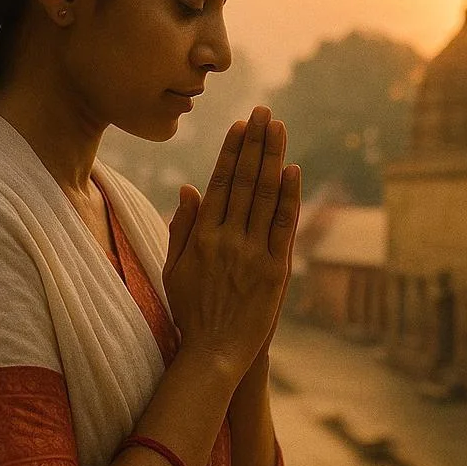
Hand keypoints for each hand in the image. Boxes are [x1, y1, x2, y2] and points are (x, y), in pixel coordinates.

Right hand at [160, 106, 300, 382]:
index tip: (240, 125)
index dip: (231, 152)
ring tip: (279, 128)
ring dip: (273, 158)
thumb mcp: (173, 269)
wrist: (214, 353)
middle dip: (255, 143)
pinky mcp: (274, 270)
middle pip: (244, 181)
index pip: (219, 183)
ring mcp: (251, 253)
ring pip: (264, 196)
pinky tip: (293, 170)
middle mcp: (226, 239)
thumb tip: (188, 187)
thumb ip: (181, 227)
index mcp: (201, 236)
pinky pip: (283, 226)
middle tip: (264, 112)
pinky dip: (289, 197)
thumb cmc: (191, 311)